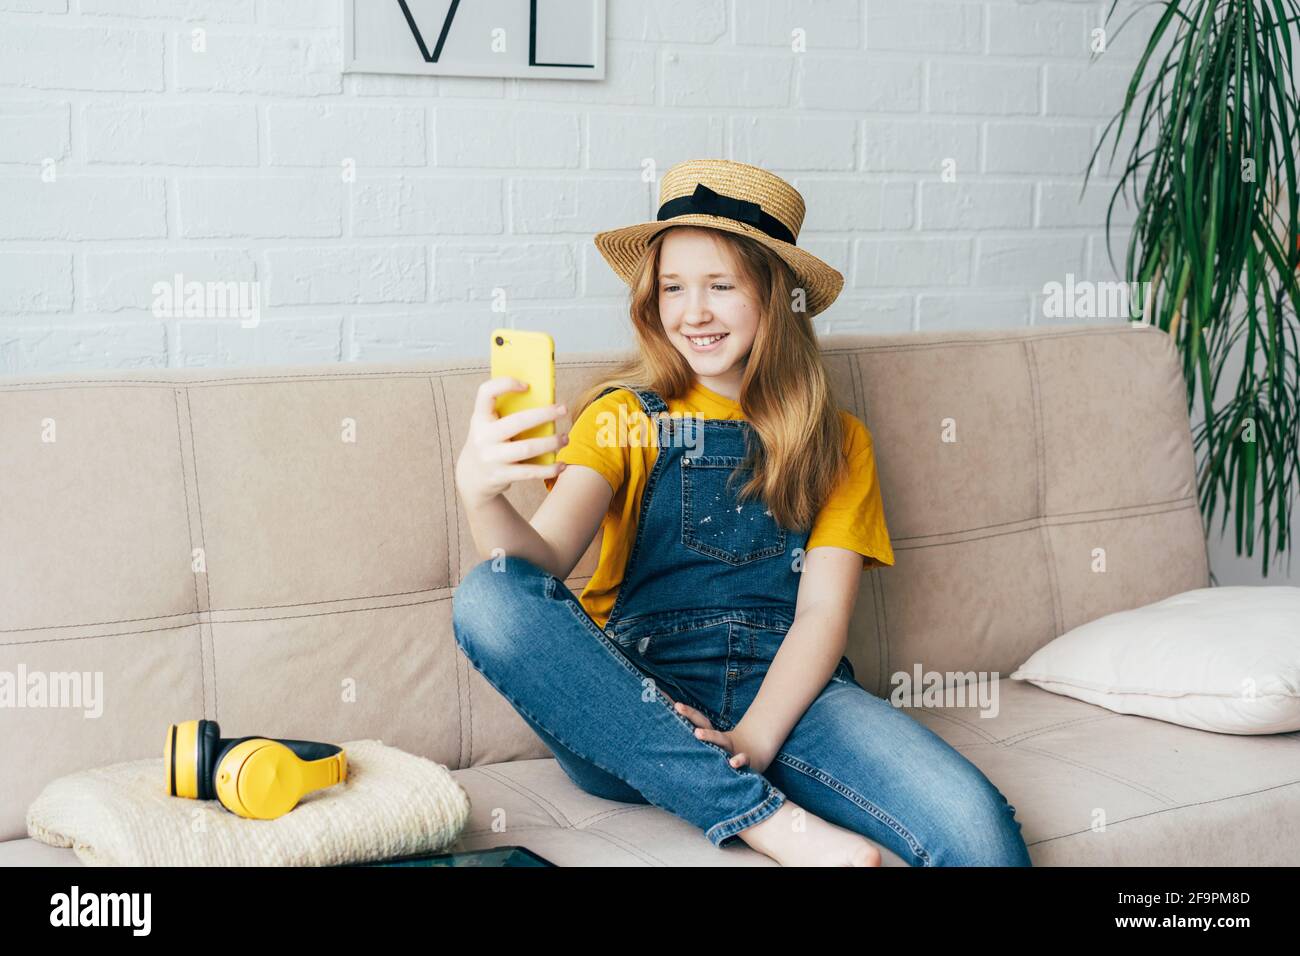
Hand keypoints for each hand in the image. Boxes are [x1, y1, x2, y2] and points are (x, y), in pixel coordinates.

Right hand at [455, 377, 568, 506]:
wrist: (470, 477)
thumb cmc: (489, 443)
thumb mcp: (488, 426)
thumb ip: (506, 414)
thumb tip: (543, 401)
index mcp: (480, 418)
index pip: (486, 392)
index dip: (506, 384)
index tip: (527, 386)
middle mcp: (483, 437)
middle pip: (518, 421)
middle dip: (545, 414)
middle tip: (563, 410)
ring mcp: (491, 458)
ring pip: (527, 448)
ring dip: (551, 442)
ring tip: (565, 438)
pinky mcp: (501, 476)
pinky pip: (529, 472)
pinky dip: (549, 469)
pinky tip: (561, 464)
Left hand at [667, 697, 772, 773]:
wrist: (754, 760)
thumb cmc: (728, 756)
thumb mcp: (715, 750)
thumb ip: (700, 744)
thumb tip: (674, 745)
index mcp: (712, 736)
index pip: (697, 720)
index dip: (685, 711)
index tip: (671, 702)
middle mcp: (720, 739)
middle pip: (704, 723)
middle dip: (691, 715)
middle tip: (678, 706)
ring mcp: (732, 748)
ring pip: (720, 739)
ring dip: (709, 735)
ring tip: (697, 733)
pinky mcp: (745, 760)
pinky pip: (742, 759)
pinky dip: (739, 760)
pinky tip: (733, 763)